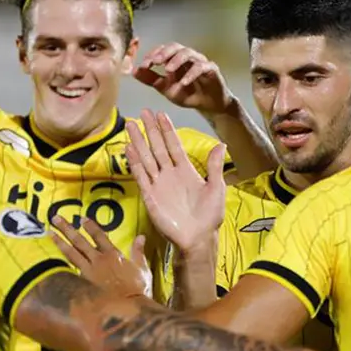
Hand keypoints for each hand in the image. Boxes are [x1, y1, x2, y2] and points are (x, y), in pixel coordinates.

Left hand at [50, 216, 151, 298]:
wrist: (127, 308)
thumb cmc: (138, 290)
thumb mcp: (143, 269)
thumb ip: (139, 252)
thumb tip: (141, 236)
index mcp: (113, 254)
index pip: (99, 236)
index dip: (90, 226)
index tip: (82, 218)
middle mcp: (98, 259)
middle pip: (80, 241)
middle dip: (67, 228)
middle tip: (55, 218)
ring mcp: (89, 271)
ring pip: (71, 253)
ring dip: (60, 241)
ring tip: (50, 232)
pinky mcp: (83, 283)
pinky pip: (70, 269)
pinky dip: (62, 262)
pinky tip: (53, 258)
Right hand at [125, 110, 226, 251]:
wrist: (198, 238)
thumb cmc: (209, 215)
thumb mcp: (216, 188)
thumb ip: (214, 166)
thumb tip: (221, 144)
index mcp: (186, 170)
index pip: (174, 145)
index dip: (167, 130)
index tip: (161, 114)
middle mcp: (170, 174)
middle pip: (157, 147)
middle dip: (150, 130)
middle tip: (142, 112)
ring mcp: (159, 184)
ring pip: (146, 158)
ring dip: (138, 142)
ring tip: (131, 125)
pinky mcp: (150, 196)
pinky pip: (141, 176)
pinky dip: (135, 163)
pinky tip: (129, 149)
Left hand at [133, 43, 234, 114]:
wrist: (208, 105)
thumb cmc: (189, 94)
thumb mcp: (165, 88)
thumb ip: (151, 79)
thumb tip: (133, 71)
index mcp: (175, 59)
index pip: (163, 50)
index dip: (153, 55)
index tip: (144, 65)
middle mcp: (187, 57)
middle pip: (175, 47)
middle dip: (164, 53)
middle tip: (155, 61)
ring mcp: (200, 61)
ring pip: (188, 53)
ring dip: (176, 60)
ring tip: (167, 70)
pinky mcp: (211, 69)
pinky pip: (201, 67)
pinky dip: (191, 74)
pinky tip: (183, 82)